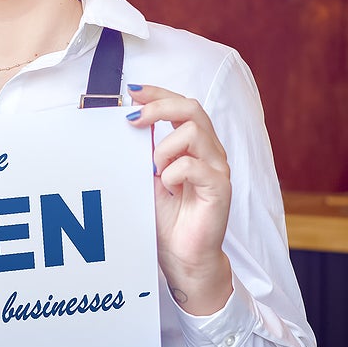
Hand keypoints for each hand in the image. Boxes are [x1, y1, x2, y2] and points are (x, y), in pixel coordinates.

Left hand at [128, 85, 234, 316]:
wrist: (182, 256)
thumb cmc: (167, 218)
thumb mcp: (148, 176)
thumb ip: (144, 150)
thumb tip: (127, 120)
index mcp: (194, 145)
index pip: (181, 104)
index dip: (158, 92)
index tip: (132, 91)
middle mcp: (210, 151)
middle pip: (191, 107)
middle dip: (158, 106)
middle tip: (133, 119)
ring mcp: (217, 168)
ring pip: (193, 131)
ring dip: (164, 148)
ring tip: (157, 172)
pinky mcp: (220, 187)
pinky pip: (194, 165)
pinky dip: (173, 172)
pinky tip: (168, 188)